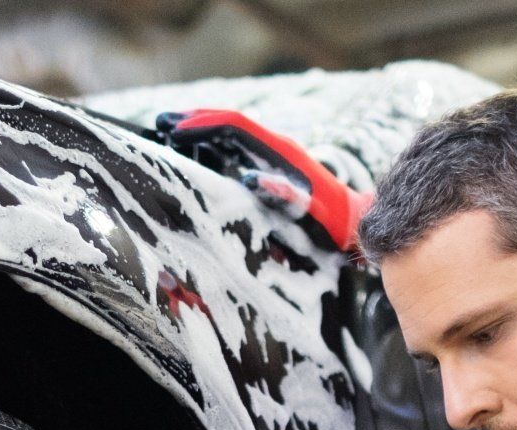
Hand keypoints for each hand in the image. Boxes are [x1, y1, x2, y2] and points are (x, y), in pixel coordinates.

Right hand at [155, 107, 373, 252]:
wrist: (355, 222)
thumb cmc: (332, 223)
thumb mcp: (311, 212)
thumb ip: (283, 194)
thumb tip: (248, 176)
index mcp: (281, 151)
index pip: (235, 125)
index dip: (203, 124)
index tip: (174, 129)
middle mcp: (277, 145)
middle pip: (230, 121)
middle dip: (195, 119)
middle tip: (160, 122)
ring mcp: (276, 153)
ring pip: (233, 132)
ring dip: (202, 129)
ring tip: (170, 133)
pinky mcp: (275, 163)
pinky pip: (240, 146)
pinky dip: (215, 144)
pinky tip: (198, 152)